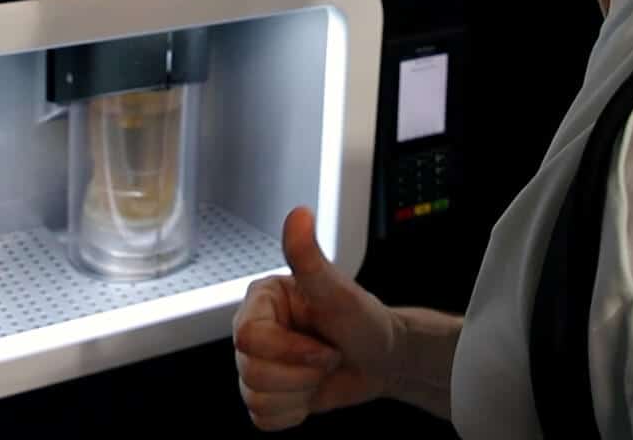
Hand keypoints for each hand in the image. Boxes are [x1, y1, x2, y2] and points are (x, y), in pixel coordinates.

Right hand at [232, 206, 403, 430]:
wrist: (382, 359)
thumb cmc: (363, 321)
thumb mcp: (338, 290)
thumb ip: (309, 256)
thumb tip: (299, 215)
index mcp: (261, 300)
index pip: (249, 339)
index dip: (291, 351)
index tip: (322, 345)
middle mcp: (253, 329)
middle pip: (251, 371)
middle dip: (300, 374)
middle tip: (325, 357)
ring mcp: (257, 362)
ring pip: (256, 397)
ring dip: (299, 394)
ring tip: (319, 372)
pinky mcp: (265, 392)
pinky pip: (262, 417)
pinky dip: (293, 412)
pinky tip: (310, 391)